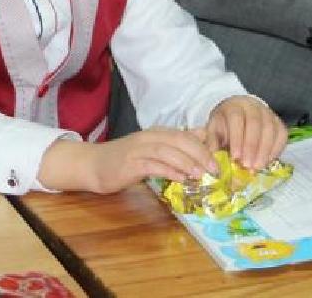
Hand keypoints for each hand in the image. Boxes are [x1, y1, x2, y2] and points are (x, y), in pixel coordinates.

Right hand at [39, 128, 216, 193]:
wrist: (93, 165)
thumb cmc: (124, 160)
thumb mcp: (152, 150)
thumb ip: (174, 145)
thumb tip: (201, 137)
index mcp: (157, 133)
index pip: (185, 135)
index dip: (203, 147)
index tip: (218, 160)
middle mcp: (150, 137)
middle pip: (180, 141)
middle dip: (200, 154)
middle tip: (215, 169)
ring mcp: (139, 149)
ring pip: (168, 152)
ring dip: (187, 163)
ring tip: (201, 175)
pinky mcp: (130, 163)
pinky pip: (153, 165)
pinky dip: (169, 171)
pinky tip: (180, 179)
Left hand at [204, 96, 287, 170]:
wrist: (238, 116)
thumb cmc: (225, 127)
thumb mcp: (214, 132)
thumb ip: (213, 145)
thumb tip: (213, 163)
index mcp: (233, 106)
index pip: (236, 118)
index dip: (237, 138)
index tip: (235, 157)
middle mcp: (252, 106)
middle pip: (255, 123)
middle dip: (252, 146)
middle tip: (248, 165)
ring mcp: (268, 112)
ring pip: (270, 128)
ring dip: (265, 150)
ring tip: (257, 167)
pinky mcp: (278, 121)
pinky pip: (282, 134)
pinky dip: (276, 149)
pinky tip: (268, 161)